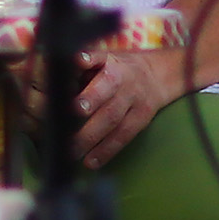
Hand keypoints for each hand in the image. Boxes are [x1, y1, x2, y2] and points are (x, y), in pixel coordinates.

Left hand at [36, 44, 188, 168]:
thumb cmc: (116, 66)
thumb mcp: (102, 56)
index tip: (74, 107)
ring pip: (115, 124)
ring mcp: (135, 102)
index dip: (90, 92)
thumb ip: (83, 63)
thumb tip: (61, 70)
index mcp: (112, 65)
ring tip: (74, 154)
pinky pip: (125, 136)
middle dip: (90, 125)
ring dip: (94, 141)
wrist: (158, 74)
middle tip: (69, 138)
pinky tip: (91, 162)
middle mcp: (126, 83)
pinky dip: (107, 151)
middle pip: (109, 105)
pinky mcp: (141, 119)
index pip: (102, 79)